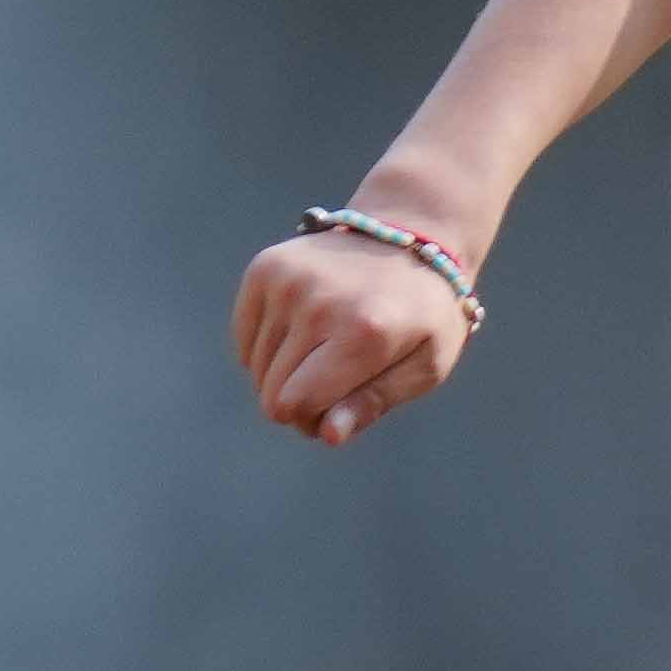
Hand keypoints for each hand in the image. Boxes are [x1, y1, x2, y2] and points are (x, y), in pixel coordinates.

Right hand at [234, 225, 476, 449]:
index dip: (311, 422)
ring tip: (322, 355)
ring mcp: (287, 281)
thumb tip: (327, 435)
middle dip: (298, 403)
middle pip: (272, 390)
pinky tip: (302, 335)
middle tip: (333, 384)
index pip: (297, 402)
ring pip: (255, 367)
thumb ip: (373, 403)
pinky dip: (268, 349)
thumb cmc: (424, 313)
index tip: (335, 413)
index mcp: (365, 333)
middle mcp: (319, 303)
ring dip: (283, 375)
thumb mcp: (426, 366)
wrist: (412, 235)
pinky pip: (245, 339)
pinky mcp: (264, 268)